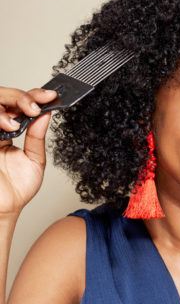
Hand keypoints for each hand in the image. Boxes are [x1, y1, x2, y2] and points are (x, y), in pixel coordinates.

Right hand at [0, 86, 56, 215]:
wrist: (6, 207)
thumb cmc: (18, 188)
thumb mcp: (35, 160)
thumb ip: (37, 137)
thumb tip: (46, 115)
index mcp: (11, 130)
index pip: (20, 105)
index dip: (34, 96)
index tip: (50, 96)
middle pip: (4, 97)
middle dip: (22, 96)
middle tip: (36, 105)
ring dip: (11, 103)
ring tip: (24, 116)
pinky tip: (11, 125)